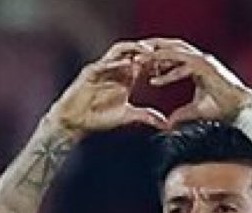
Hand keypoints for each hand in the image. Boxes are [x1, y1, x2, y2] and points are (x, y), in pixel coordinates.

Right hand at [46, 41, 168, 136]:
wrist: (76, 121)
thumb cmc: (99, 117)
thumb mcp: (128, 116)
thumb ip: (146, 116)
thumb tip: (165, 124)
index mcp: (126, 76)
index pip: (145, 62)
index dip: (159, 61)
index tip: (175, 64)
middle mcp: (115, 69)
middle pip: (134, 51)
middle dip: (150, 50)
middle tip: (165, 53)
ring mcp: (102, 68)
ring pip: (120, 51)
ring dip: (134, 49)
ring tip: (148, 52)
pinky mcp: (90, 72)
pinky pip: (104, 63)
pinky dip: (116, 62)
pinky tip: (128, 64)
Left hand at [140, 38, 251, 123]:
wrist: (241, 110)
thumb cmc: (223, 109)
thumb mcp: (195, 111)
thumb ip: (181, 114)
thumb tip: (167, 125)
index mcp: (196, 67)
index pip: (172, 58)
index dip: (156, 62)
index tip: (140, 68)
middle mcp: (199, 60)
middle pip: (170, 51)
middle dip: (151, 54)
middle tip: (132, 59)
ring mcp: (203, 61)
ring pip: (173, 53)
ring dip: (154, 58)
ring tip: (138, 64)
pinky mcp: (206, 67)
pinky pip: (182, 66)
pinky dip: (167, 73)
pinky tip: (154, 79)